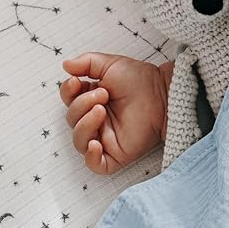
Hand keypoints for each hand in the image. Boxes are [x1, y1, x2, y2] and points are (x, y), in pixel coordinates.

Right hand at [59, 52, 171, 174]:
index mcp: (92, 99)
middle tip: (103, 94)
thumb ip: (87, 63)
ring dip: (84, 125)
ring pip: (79, 141)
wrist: (162, 93)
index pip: (69, 101)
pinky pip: (95, 164)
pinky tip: (95, 143)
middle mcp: (96, 119)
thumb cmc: (140, 79)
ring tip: (101, 110)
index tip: (77, 82)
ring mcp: (105, 138)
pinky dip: (91, 157)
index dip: (68, 92)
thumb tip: (65, 65)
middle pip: (72, 119)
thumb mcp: (111, 64)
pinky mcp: (116, 154)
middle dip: (82, 105)